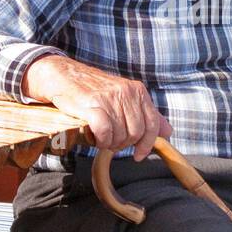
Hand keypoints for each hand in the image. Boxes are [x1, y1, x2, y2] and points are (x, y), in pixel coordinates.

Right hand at [22, 55, 172, 159]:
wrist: (63, 76)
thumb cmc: (94, 91)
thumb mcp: (124, 97)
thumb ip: (146, 114)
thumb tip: (168, 132)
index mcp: (137, 91)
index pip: (152, 124)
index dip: (147, 144)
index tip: (139, 156)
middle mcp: (126, 92)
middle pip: (136, 133)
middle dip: (123, 144)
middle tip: (111, 142)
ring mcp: (109, 98)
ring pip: (120, 135)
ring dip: (109, 143)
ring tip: (100, 138)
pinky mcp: (92, 105)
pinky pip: (104, 132)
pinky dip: (100, 140)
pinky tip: (95, 139)